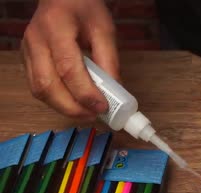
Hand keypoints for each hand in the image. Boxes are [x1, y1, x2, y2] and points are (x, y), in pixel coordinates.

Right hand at [21, 0, 118, 120]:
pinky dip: (57, 100)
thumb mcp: (104, 30)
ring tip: (87, 112)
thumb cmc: (84, 9)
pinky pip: (38, 87)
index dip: (85, 93)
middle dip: (72, 107)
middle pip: (48, 86)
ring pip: (39, 91)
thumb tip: (115, 93)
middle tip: (95, 114)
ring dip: (64, 107)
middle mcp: (35, 41)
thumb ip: (109, 61)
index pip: (68, 68)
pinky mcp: (26, 60)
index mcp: (55, 28)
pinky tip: (74, 102)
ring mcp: (26, 51)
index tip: (103, 107)